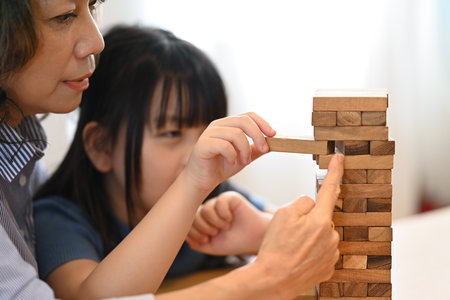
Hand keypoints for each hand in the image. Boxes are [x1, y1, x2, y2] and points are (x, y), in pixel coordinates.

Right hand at [183, 112, 275, 193]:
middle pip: (243, 121)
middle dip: (258, 135)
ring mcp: (209, 133)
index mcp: (228, 124)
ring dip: (245, 149)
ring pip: (235, 133)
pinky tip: (232, 163)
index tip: (273, 134)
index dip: (262, 122)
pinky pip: (224, 145)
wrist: (202, 180)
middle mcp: (218, 125)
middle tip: (264, 149)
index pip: (248, 115)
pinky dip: (232, 155)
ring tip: (246, 162)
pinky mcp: (203, 144)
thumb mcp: (244, 157)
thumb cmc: (221, 166)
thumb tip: (272, 144)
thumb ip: (255, 149)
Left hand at [186, 191, 270, 254]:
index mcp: (203, 221)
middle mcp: (209, 210)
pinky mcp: (230, 197)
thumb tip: (183, 235)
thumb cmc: (234, 242)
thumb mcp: (212, 246)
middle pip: (195, 214)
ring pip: (206, 209)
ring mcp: (219, 203)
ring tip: (225, 227)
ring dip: (215, 222)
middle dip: (203, 227)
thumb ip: (196, 242)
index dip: (194, 232)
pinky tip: (230, 219)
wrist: (255, 238)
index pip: (189, 222)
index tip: (206, 240)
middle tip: (215, 233)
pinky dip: (223, 213)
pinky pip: (219, 202)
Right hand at [252, 154, 343, 297]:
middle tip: (289, 233)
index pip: (330, 188)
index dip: (335, 171)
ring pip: (321, 234)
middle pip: (321, 216)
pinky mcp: (328, 268)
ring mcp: (331, 254)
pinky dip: (310, 251)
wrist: (273, 280)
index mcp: (321, 220)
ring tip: (291, 248)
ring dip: (309, 236)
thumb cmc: (275, 247)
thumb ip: (302, 203)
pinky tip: (297, 257)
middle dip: (308, 219)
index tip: (340, 158)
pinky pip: (321, 251)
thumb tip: (311, 204)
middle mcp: (331, 236)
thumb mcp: (283, 214)